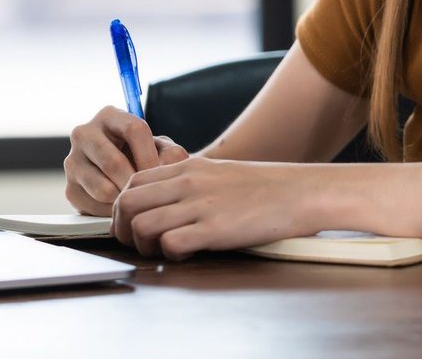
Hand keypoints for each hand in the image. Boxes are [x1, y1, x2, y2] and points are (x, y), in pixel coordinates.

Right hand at [64, 106, 188, 215]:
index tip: (159, 174)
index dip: (150, 155)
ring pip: (103, 188)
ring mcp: (72, 161)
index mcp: (109, 116)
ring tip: (136, 200)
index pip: (133, 129)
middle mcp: (84, 133)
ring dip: (124, 199)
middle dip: (135, 183)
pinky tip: (121, 206)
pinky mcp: (69, 188)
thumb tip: (165, 168)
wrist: (124, 177)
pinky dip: (112, 212)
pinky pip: (94, 206)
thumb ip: (171, 154)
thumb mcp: (161, 149)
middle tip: (148, 194)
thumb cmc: (144, 158)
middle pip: (114, 162)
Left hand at [112, 157, 314, 259]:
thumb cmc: (261, 187)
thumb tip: (162, 201)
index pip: (132, 183)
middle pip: (127, 204)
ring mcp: (199, 206)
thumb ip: (186, 182)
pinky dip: (170, 255)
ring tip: (163, 251)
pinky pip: (170, 244)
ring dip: (144, 246)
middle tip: (140, 244)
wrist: (298, 192)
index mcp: (185, 168)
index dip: (124, 207)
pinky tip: (187, 253)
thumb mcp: (216, 172)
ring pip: (141, 225)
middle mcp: (186, 184)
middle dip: (124, 229)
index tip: (133, 223)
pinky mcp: (214, 230)